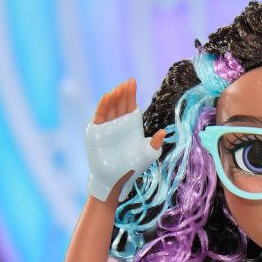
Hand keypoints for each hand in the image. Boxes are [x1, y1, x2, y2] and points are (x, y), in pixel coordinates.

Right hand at [86, 79, 166, 202]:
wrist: (115, 179)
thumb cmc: (132, 168)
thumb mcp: (147, 155)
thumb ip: (155, 143)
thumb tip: (164, 132)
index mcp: (131, 125)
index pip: (130, 105)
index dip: (131, 94)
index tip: (132, 82)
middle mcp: (119, 123)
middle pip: (120, 103)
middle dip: (123, 92)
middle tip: (127, 83)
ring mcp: (107, 126)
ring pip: (110, 107)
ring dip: (113, 97)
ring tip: (117, 89)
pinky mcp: (96, 131)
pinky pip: (100, 116)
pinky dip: (103, 106)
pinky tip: (107, 97)